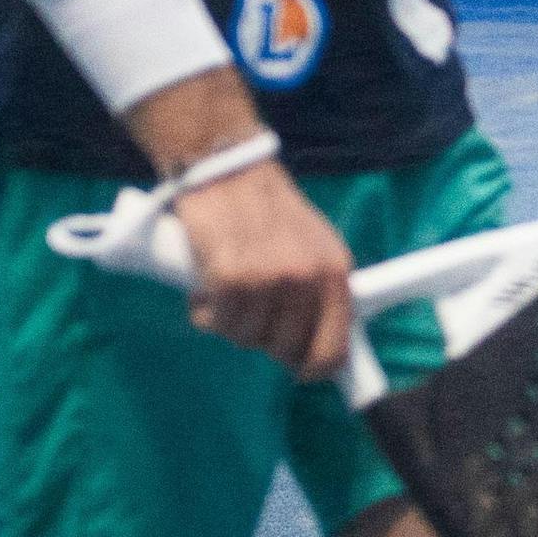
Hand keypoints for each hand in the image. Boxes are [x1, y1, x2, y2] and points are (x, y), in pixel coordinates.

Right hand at [170, 162, 353, 377]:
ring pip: (245, 338)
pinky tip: (203, 287)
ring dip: (229, 321)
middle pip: (284, 348)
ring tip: (225, 289)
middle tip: (248, 313)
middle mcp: (305, 279)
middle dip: (262, 338)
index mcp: (334, 270)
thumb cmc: (266, 209)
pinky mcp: (228, 279)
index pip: (334, 346)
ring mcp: (268, 280)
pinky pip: (215, 322)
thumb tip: (309, 342)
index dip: (314, 367)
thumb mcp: (312, 244)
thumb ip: (316, 289)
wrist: (228, 166)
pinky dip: (204, 311)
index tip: (299, 370)